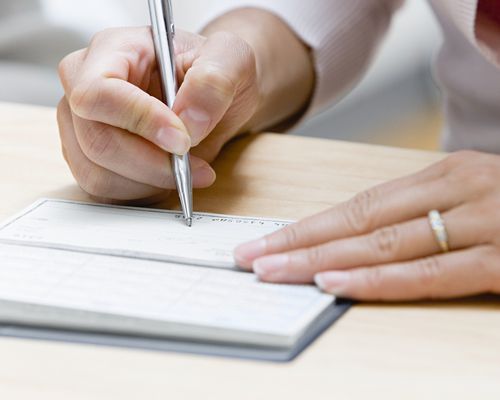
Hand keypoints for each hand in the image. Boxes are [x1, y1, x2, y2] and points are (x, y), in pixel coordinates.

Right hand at [57, 26, 258, 201]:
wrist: (213, 98)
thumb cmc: (214, 72)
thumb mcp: (232, 59)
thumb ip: (214, 82)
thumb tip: (189, 122)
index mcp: (112, 50)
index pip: (99, 92)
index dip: (139, 121)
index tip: (182, 140)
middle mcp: (86, 87)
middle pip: (97, 141)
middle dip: (152, 164)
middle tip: (195, 167)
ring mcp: (82, 126)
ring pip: (97, 174)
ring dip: (149, 182)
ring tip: (186, 169)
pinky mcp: (90, 159)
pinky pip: (103, 192)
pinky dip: (141, 193)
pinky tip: (167, 177)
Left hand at [235, 151, 499, 300]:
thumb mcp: (467, 195)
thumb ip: (419, 211)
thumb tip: (357, 238)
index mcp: (443, 175)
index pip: (355, 204)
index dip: (306, 225)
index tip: (264, 240)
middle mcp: (456, 192)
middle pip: (356, 222)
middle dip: (297, 243)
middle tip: (249, 257)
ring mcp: (482, 225)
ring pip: (383, 246)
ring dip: (321, 261)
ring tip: (272, 273)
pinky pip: (430, 274)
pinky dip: (379, 281)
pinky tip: (335, 285)